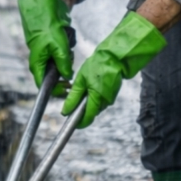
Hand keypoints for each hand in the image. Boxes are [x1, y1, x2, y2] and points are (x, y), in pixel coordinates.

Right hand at [17, 0, 73, 92]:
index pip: (44, 86)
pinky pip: (61, 56)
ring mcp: (45, 55)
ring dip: (66, 61)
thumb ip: (64, 64)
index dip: (55, 90)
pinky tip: (67, 44)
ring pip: (59, 66)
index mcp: (37, 65)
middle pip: (53, 77)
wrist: (45, 10)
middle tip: (70, 64)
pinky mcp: (51, 48)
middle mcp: (40, 62)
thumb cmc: (47, 28)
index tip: (67, 88)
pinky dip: (66, 53)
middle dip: (64, 72)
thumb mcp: (59, 48)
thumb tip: (68, 77)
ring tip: (68, 50)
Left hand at [62, 12, 165, 127]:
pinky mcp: (112, 95)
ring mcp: (110, 99)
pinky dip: (93, 97)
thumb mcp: (80, 80)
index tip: (70, 121)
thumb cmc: (97, 66)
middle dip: (82, 110)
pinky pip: (100, 101)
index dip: (79, 123)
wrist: (115, 58)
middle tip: (74, 99)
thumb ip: (73, 97)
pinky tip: (90, 87)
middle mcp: (104, 102)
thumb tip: (65, 111)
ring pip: (95, 107)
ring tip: (83, 89)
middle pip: (91, 113)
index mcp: (96, 99)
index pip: (87, 118)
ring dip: (87, 103)